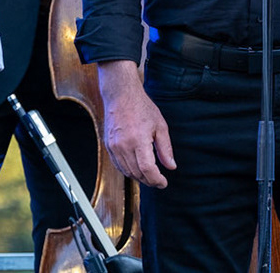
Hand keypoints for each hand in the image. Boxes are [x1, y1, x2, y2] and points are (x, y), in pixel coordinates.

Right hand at [99, 64, 175, 187]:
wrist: (121, 96)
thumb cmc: (142, 108)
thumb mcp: (160, 126)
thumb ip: (165, 148)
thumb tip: (171, 166)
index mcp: (138, 140)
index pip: (147, 169)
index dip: (156, 180)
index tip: (164, 183)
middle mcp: (123, 146)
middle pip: (136, 173)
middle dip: (149, 181)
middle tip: (159, 181)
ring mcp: (114, 147)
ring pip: (126, 171)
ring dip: (139, 177)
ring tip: (150, 176)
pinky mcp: (108, 146)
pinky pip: (118, 165)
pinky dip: (128, 171)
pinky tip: (137, 169)